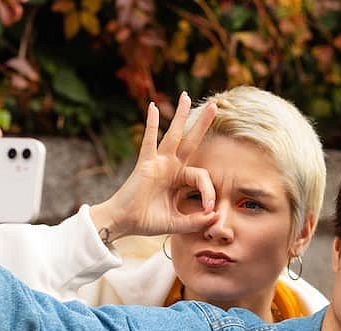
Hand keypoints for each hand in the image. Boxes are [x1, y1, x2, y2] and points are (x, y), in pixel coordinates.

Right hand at [90, 91, 218, 240]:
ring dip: (180, 115)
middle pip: (190, 141)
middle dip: (202, 124)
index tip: (209, 209)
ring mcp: (158, 163)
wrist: (124, 223)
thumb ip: (197, 220)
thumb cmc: (148, 222)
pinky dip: (151, 124)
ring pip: (173, 135)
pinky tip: (153, 107)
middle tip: (215, 105)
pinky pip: (150, 141)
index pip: (202, 177)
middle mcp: (170, 167)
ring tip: (186, 96)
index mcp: (179, 179)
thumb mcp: (178, 223)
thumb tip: (215, 216)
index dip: (209, 192)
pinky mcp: (145, 164)